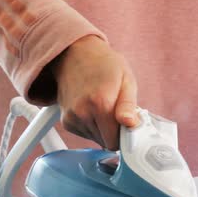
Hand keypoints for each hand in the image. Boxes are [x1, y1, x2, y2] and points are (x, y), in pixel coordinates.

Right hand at [50, 35, 138, 149]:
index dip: (124, 136)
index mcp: (100, 103)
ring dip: (103, 128)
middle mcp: (82, 113)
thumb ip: (129, 105)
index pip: (114, 142)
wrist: (75, 54)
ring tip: (103, 106)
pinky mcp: (66, 121)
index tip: (128, 125)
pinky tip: (92, 109)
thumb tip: (131, 124)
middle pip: (106, 142)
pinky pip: (86, 134)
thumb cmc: (103, 64)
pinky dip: (92, 126)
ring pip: (96, 139)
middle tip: (116, 111)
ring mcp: (72, 118)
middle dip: (114, 131)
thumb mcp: (126, 79)